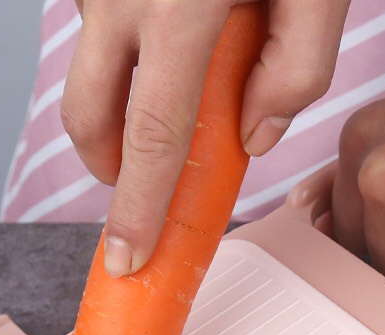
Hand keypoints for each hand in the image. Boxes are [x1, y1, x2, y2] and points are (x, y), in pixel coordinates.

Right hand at [62, 0, 349, 275]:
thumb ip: (297, 69)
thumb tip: (254, 138)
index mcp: (176, 6)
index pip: (150, 136)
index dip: (136, 209)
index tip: (125, 258)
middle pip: (89, 119)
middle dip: (110, 170)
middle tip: (143, 186)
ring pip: (87, 76)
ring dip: (117, 108)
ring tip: (174, 92)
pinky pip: (96, 33)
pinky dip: (122, 57)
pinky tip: (171, 37)